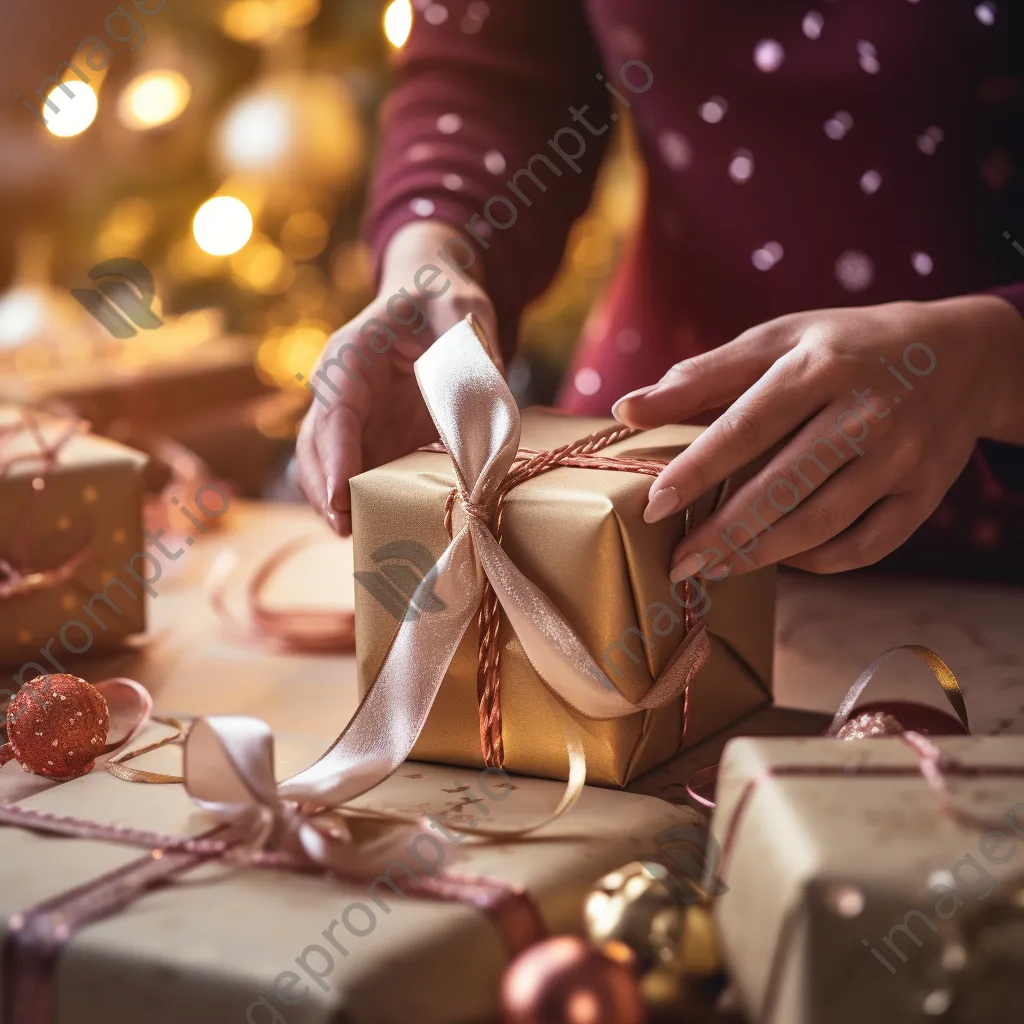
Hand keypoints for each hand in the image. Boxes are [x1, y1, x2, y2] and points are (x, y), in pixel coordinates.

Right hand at [295, 221, 497, 534]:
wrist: (432, 302)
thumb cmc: (442, 302)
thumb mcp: (461, 311)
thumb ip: (470, 348)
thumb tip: (488, 396)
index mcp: (352, 355)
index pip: (335, 409)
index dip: (335, 454)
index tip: (340, 494)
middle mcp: (340, 389)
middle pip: (315, 445)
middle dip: (324, 490)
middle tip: (345, 530)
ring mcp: (351, 418)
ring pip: (322, 466)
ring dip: (331, 502)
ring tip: (353, 539)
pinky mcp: (367, 438)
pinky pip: (350, 474)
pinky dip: (353, 502)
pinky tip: (369, 528)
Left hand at [612, 296, 1023, 578]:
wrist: (962, 355)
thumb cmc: (845, 346)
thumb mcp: (777, 340)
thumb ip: (700, 376)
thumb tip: (625, 409)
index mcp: (821, 366)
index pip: (746, 427)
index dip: (696, 472)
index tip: (653, 507)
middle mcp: (866, 413)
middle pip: (783, 488)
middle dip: (722, 533)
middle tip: (678, 563)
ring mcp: (902, 458)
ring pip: (820, 525)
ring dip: (759, 556)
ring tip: (713, 568)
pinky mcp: (925, 494)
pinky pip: (864, 547)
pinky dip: (816, 562)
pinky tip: (778, 559)